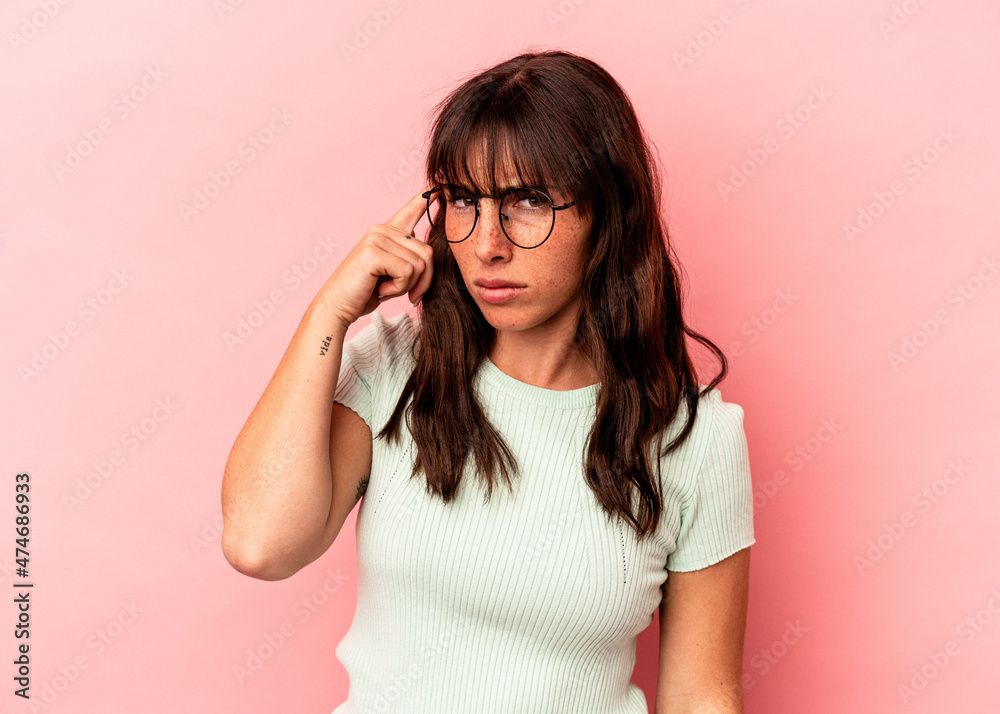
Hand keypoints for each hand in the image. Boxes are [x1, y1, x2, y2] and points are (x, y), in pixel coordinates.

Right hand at [320, 186, 434, 330]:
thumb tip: (429, 254)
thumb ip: (409, 259)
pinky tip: (380, 289)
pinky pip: (408, 272)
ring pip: (420, 265)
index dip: (427, 196)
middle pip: (428, 252)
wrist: (337, 305)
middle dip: (423, 280)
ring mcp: (377, 238)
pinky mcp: (373, 252)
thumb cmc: (366, 292)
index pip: (412, 209)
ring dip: (407, 286)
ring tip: (386, 288)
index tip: (441, 182)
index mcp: (387, 232)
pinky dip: (399, 288)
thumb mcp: (393, 273)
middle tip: (404, 293)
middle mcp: (382, 229)